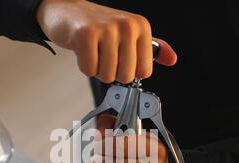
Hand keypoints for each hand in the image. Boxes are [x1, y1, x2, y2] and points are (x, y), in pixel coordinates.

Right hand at [36, 0, 176, 83]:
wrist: (67, 11)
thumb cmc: (98, 26)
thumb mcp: (129, 34)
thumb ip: (151, 49)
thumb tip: (172, 59)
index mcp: (141, 27)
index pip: (144, 71)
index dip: (128, 72)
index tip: (119, 58)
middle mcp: (127, 25)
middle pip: (125, 76)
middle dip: (111, 72)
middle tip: (103, 55)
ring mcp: (107, 29)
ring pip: (106, 75)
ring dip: (97, 69)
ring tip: (94, 51)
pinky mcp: (86, 35)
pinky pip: (89, 70)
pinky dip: (84, 66)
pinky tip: (83, 50)